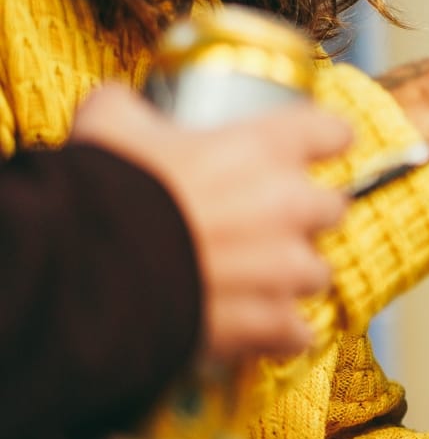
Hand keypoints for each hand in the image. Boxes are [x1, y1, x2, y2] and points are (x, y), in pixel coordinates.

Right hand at [70, 84, 350, 362]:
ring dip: (289, 276)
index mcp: (263, 147)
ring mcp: (285, 267)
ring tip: (251, 280)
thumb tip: (120, 105)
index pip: (330, 132)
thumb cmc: (104, 189)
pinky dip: (278, 333)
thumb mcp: (110, 125)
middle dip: (304, 216)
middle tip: (263, 221)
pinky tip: (253, 329)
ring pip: (316, 272)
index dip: (323, 141)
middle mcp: (289, 204)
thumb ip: (130, 110)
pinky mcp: (269, 321)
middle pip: (332, 207)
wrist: (85, 268)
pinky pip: (296, 331)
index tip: (316, 148)